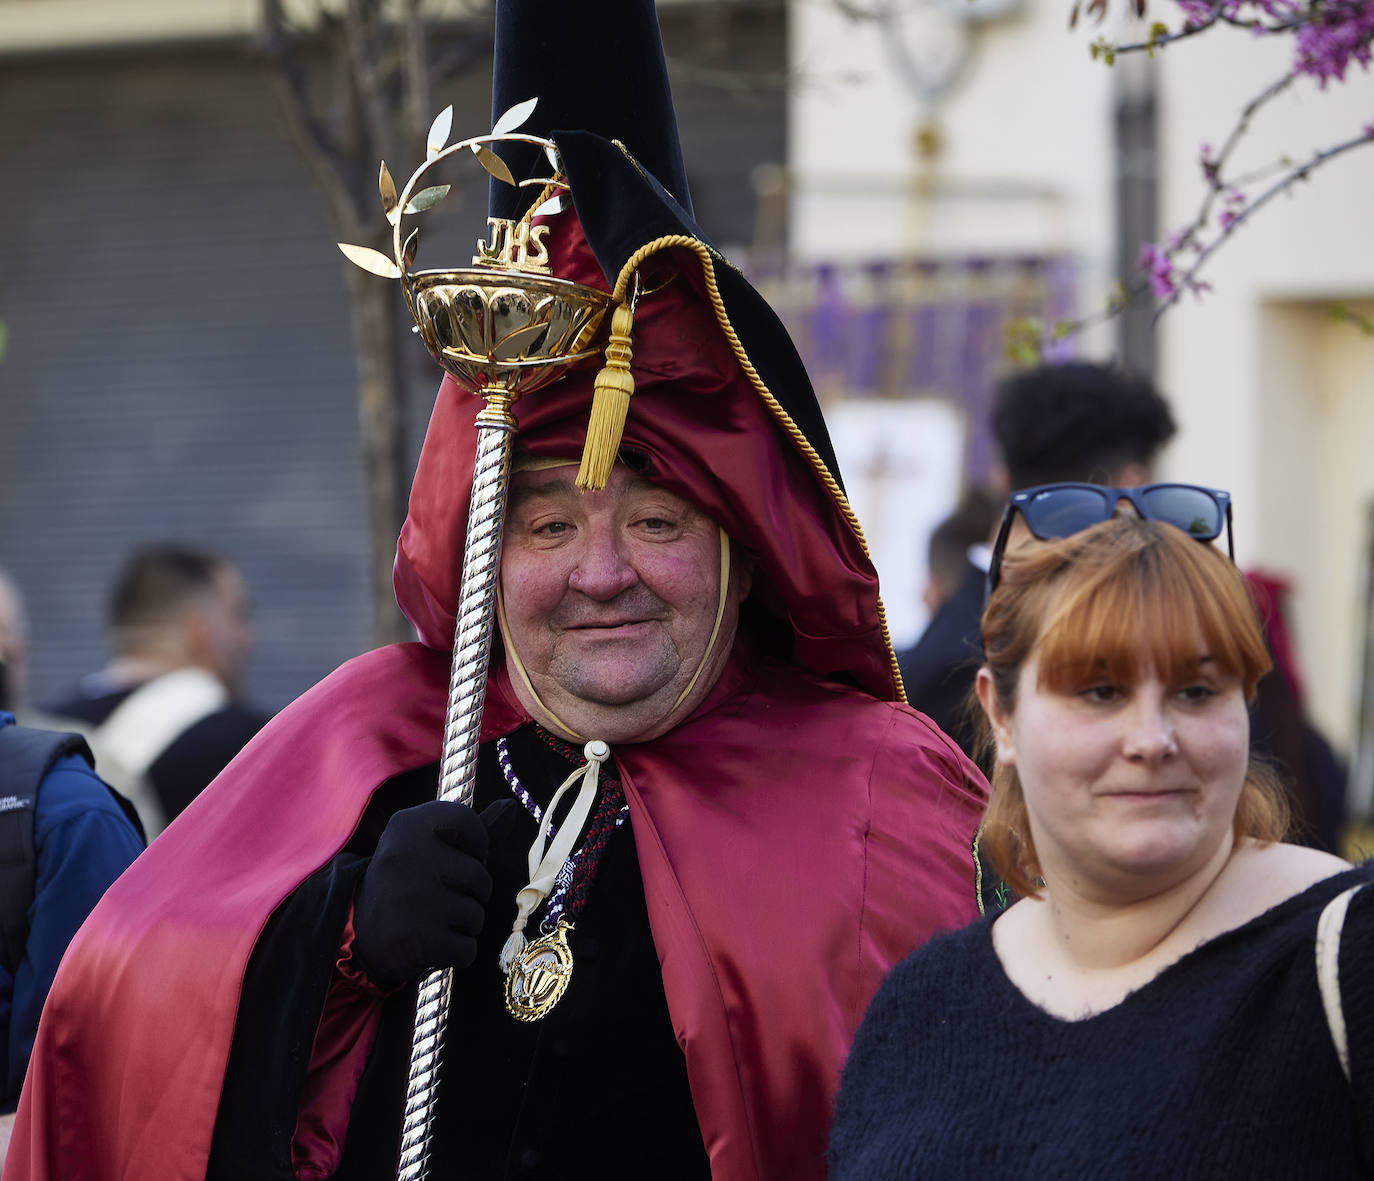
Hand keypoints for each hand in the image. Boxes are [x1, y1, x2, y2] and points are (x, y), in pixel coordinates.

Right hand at [351, 798, 518, 989]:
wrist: (359, 929)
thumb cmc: (409, 880)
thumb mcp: (432, 845)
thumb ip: (473, 829)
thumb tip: (511, 807)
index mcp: (408, 824)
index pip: (471, 824)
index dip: (476, 846)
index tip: (456, 857)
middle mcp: (405, 856)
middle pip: (480, 877)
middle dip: (472, 893)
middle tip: (441, 896)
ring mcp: (408, 899)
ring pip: (476, 915)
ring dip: (464, 924)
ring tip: (434, 919)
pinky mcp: (413, 940)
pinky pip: (467, 949)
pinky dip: (458, 951)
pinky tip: (433, 943)